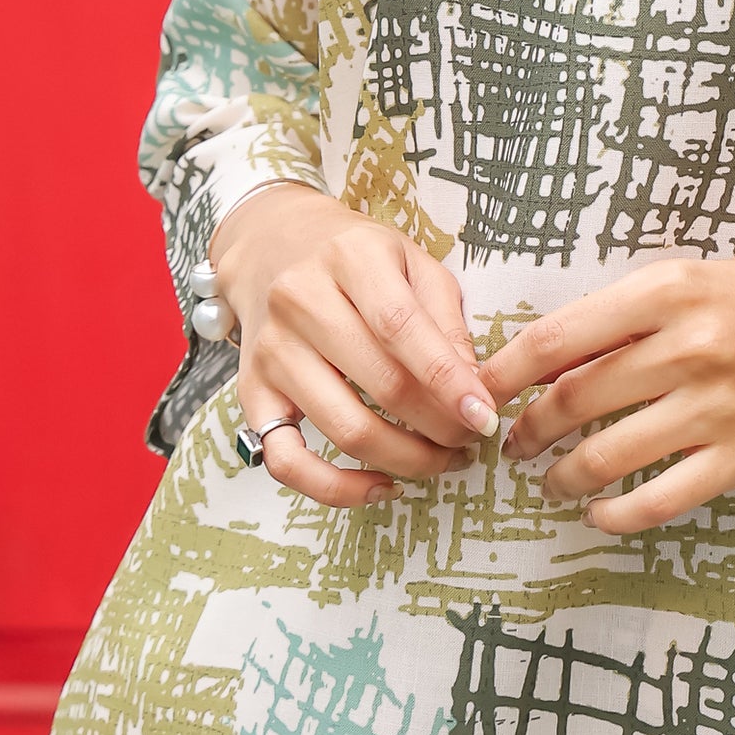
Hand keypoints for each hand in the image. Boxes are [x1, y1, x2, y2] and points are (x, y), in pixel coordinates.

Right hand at [209, 185, 497, 507]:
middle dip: (439, 426)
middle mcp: (300, 302)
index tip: (484, 414)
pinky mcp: (251, 393)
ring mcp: (272, 352)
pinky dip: (335, 488)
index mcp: (349, 258)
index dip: (447, 379)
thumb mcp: (409, 260)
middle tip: (472, 439)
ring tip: (441, 459)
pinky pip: (286, 460)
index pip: (401, 328)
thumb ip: (443, 318)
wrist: (270, 246)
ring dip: (404, 458)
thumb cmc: (353, 256)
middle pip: (380, 384)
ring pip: (343, 429)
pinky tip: (381, 486)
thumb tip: (473, 386)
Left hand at [485, 253, 734, 532]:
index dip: (505, 372)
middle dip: (528, 429)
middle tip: (512, 442)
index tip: (478, 391)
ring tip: (548, 480)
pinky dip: (614, 515)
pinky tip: (598, 513)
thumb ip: (630, 314)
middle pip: (573, 399)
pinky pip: (657, 500)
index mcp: (671, 289)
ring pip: (606, 456)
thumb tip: (546, 357)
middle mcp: (690, 346)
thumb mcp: (698, 279)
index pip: (559, 337)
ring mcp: (717, 407)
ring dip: (561, 476)